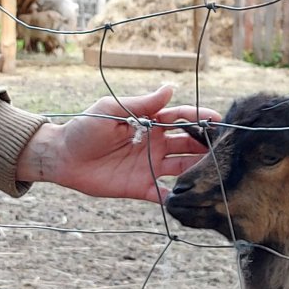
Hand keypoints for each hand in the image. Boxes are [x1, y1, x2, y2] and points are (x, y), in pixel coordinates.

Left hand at [14, 82, 219, 202]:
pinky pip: (164, 194)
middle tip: (226, 148)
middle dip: (207, 145)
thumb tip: (170, 89)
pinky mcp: (140, 187)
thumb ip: (140, 104)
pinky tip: (192, 200)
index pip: (181, 119)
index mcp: (150, 123)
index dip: (200, 118)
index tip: (218, 119)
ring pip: (183, 169)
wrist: (62, 156)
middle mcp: (155, 144)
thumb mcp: (110, 110)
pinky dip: (178, 198)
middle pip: (188, 144)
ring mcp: (150, 166)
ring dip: (199, 170)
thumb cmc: (84, 128)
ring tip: (217, 172)